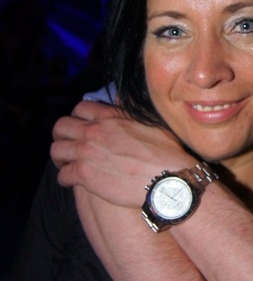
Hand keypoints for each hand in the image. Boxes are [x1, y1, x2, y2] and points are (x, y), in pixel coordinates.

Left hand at [51, 101, 193, 206]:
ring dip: (60, 157)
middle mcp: (94, 131)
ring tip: (67, 164)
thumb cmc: (165, 153)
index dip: (78, 118)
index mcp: (110, 117)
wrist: (167, 180)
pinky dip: (65, 178)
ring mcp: (87, 153)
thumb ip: (131, 110)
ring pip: (56, 150)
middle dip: (62, 135)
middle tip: (69, 145)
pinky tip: (73, 181)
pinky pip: (62, 175)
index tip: (81, 128)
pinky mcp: (85, 175)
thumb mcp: (152, 123)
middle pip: (61, 126)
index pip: (80, 108)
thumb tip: (119, 98)